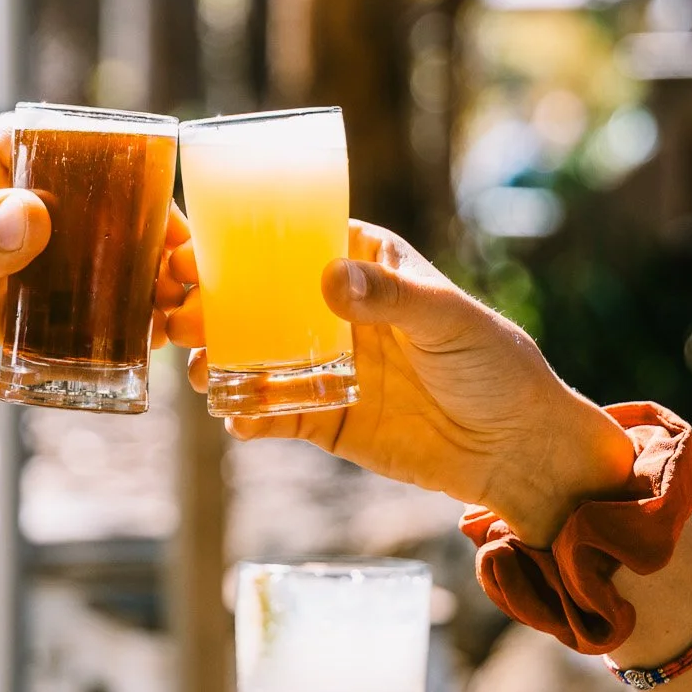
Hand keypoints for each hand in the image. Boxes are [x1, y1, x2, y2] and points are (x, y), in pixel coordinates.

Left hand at [0, 115, 195, 496]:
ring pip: (77, 258)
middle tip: (181, 268)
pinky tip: (134, 341)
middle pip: (78, 203)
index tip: (157, 202)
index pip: (47, 145)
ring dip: (125, 281)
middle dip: (133, 232)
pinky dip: (97, 324)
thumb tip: (34, 218)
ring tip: (170, 310)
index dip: (109, 170)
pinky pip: (59, 310)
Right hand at [181, 222, 634, 544]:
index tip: (192, 250)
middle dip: (208, 304)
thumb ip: (390, 298)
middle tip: (172, 315)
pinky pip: (272, 412)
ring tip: (199, 369)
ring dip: (218, 360)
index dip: (236, 244)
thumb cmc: (495, 366)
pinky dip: (247, 414)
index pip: (290, 242)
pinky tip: (233, 417)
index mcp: (366, 264)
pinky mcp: (326, 418)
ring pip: (254, 356)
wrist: (518, 450)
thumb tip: (329, 278)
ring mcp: (326, 365)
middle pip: (256, 300)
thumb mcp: (448, 321)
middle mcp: (336, 311)